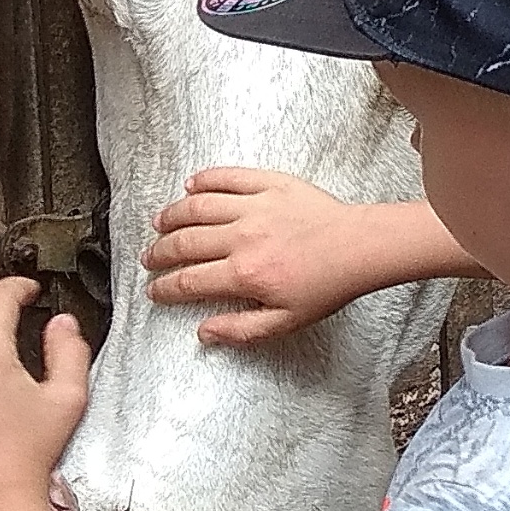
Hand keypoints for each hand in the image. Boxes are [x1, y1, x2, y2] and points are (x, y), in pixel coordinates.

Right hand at [143, 168, 377, 345]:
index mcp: (243, 274)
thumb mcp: (286, 322)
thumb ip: (241, 330)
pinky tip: (191, 185)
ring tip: (160, 223)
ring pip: (197, 206)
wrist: (359, 248)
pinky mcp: (269, 183)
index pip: (188, 282)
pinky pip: (228, 177)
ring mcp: (254, 207)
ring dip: (172, 215)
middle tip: (150, 258)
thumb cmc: (328, 286)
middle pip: (185, 243)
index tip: (154, 290)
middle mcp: (242, 238)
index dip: (164, 288)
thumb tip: (204, 333)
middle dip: (160, 253)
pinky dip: (205, 179)